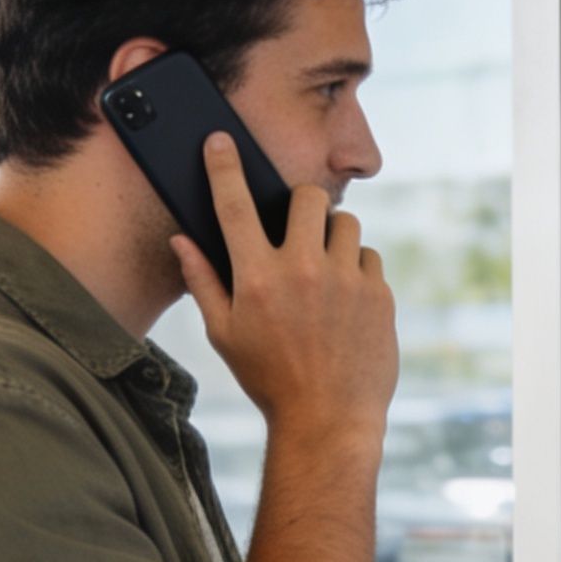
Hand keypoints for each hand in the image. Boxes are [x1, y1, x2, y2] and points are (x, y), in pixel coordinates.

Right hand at [172, 133, 396, 439]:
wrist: (328, 420)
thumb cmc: (270, 379)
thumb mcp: (225, 334)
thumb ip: (204, 281)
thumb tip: (181, 240)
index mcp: (256, 279)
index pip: (233, 206)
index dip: (224, 167)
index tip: (221, 141)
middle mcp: (302, 271)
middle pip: (307, 197)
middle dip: (301, 203)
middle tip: (297, 228)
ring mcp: (346, 281)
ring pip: (345, 223)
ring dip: (332, 236)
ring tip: (324, 270)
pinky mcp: (379, 295)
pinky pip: (370, 257)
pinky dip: (358, 270)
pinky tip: (346, 301)